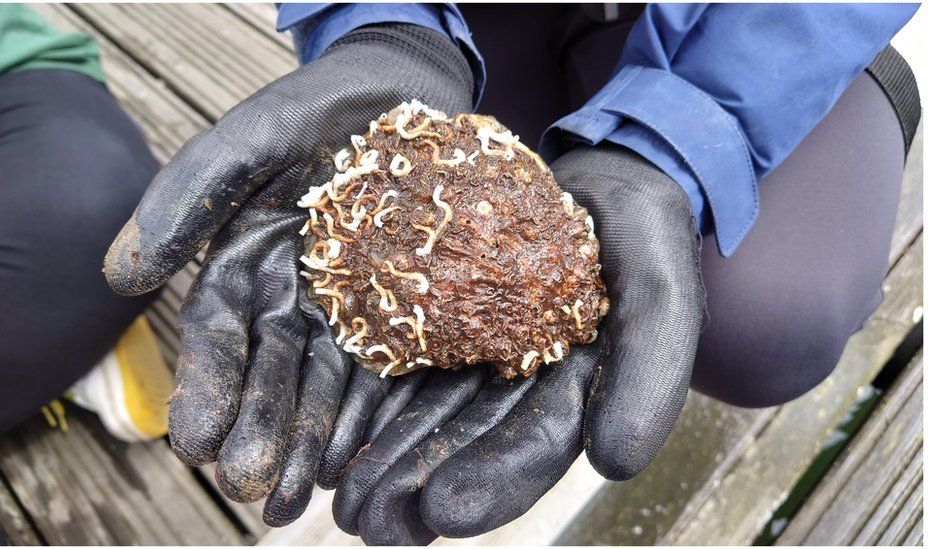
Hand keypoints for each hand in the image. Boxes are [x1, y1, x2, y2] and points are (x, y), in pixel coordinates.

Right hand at [102, 23, 473, 525]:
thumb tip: (120, 274)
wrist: (402, 96)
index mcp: (244, 267)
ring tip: (296, 497)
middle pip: (270, 374)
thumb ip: (187, 199)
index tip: (194, 441)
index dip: (205, 386)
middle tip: (249, 486)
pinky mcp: (400, 314)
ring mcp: (346, 312)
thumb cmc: (313, 110)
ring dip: (307, 443)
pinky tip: (356, 458)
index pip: (218, 336)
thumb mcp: (245, 141)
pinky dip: (368, 416)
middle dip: (257, 431)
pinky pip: (385, 370)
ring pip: (323, 386)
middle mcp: (290, 300)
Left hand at [328, 143, 704, 543]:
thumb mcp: (659, 291)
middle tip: (366, 524)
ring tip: (339, 501)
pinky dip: (367, 399)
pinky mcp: (441, 319)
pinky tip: (330, 436)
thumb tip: (616, 464)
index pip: (534, 446)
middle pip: (467, 442)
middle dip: (416, 486)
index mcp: (576, 395)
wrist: (599, 176)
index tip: (442, 510)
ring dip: (382, 460)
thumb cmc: (639, 232)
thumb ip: (650, 369)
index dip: (494, 481)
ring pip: (424, 412)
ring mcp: (477, 354)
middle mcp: (520, 388)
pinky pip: (400, 360)